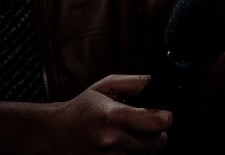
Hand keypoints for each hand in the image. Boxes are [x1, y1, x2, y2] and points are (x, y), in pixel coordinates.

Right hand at [51, 74, 171, 152]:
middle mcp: (111, 140)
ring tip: (132, 136)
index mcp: (113, 116)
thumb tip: (155, 82)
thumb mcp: (104, 87)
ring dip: (145, 146)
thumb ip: (133, 82)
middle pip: (157, 141)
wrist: (54, 133)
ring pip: (146, 154)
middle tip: (147, 126)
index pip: (157, 122)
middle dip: (156, 132)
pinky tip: (125, 146)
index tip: (162, 115)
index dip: (165, 117)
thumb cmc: (81, 109)